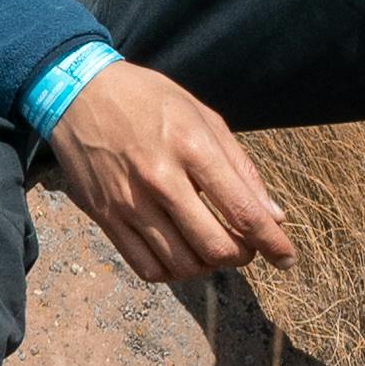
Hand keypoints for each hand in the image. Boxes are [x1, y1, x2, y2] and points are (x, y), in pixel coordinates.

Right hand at [44, 61, 296, 282]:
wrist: (77, 93)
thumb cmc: (148, 100)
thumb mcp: (203, 116)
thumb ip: (241, 168)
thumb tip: (275, 215)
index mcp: (191, 146)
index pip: (243, 211)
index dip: (273, 243)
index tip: (287, 259)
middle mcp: (160, 178)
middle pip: (215, 246)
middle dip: (242, 256)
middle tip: (246, 247)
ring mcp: (128, 202)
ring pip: (183, 264)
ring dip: (209, 266)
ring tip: (213, 248)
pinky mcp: (104, 217)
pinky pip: (146, 268)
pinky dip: (172, 272)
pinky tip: (180, 254)